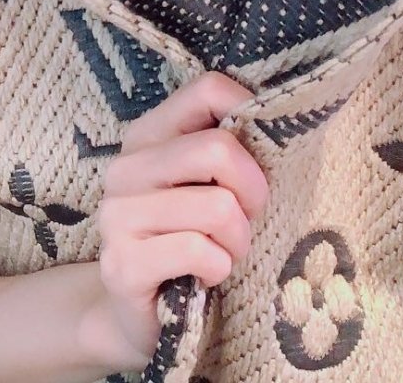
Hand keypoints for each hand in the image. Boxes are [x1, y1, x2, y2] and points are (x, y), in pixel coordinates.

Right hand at [93, 71, 269, 367]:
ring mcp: (117, 216)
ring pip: (217, 207)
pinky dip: (219, 268)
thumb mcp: (210, 183)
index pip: (208, 89)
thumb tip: (285, 119)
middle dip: (252, 191)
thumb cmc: (192, 237)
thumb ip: (231, 147)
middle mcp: (126, 167)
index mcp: (149, 134)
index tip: (263, 154)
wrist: (142, 314)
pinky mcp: (122, 264)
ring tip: (226, 251)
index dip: (249, 114)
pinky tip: (206, 276)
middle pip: (218, 148)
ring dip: (238, 240)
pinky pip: (200, 252)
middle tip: (249, 216)